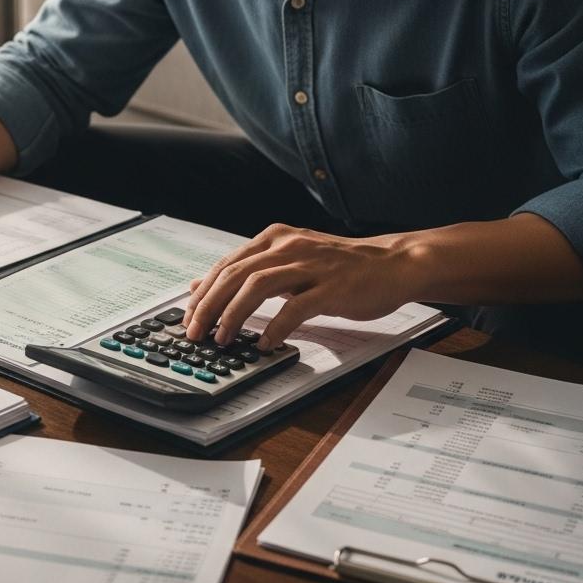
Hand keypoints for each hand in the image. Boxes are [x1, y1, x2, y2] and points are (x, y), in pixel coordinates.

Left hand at [183, 224, 414, 349]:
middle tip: (196, 332)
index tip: (189, 317)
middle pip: (235, 274)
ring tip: (223, 339)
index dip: (203, 292)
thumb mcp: (288, 263)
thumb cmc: (340, 267)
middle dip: (210, 306)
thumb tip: (200, 285)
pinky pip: (295, 308)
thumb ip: (248, 272)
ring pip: (258, 287)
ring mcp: (310, 266)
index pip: (226, 265)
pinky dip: (275, 328)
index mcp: (275, 239)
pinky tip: (265, 344)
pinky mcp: (331, 287)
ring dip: (234, 315)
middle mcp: (288, 247)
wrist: (393, 264)